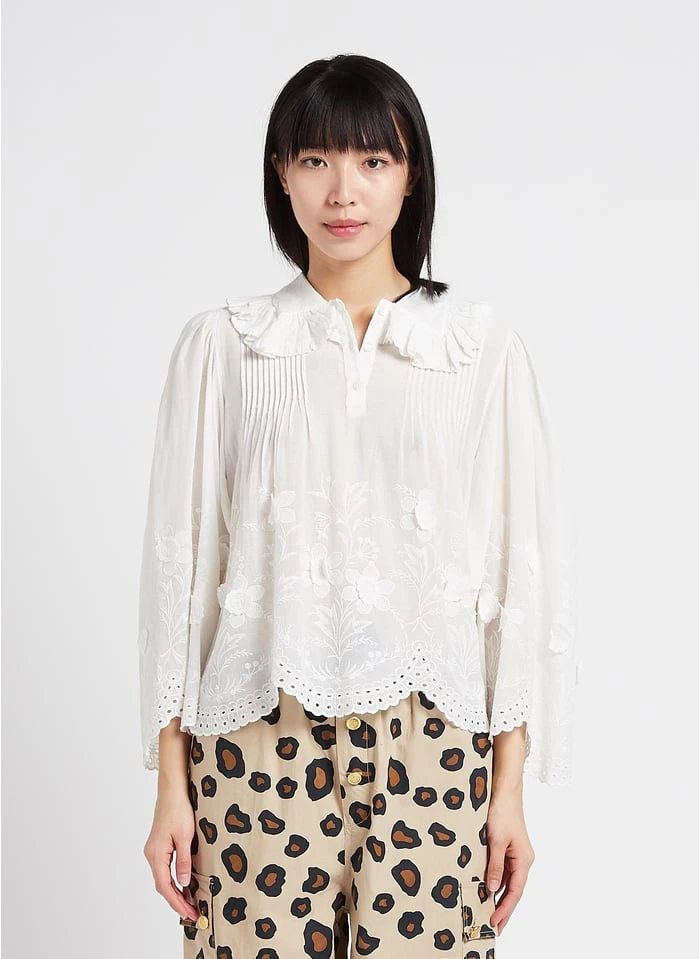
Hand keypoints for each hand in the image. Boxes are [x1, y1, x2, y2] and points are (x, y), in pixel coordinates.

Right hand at [143, 785, 198, 922]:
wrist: (172, 790)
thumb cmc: (179, 809)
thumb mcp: (185, 836)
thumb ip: (184, 861)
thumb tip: (183, 883)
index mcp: (156, 854)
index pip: (165, 886)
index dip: (177, 902)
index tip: (189, 913)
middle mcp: (151, 854)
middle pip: (162, 885)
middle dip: (177, 900)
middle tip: (193, 913)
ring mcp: (154, 850)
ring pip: (163, 878)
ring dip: (175, 892)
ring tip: (190, 903)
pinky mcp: (159, 846)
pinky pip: (164, 869)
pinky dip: (173, 880)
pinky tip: (183, 884)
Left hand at [485, 790, 534, 935]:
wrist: (504, 791)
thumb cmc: (503, 812)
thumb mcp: (495, 841)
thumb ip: (494, 866)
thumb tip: (492, 888)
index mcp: (524, 860)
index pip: (515, 891)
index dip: (505, 909)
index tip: (495, 922)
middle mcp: (522, 859)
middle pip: (514, 890)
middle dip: (505, 909)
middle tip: (495, 927)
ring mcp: (516, 854)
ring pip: (508, 881)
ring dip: (500, 897)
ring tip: (489, 913)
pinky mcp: (508, 848)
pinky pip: (503, 870)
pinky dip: (496, 882)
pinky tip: (487, 890)